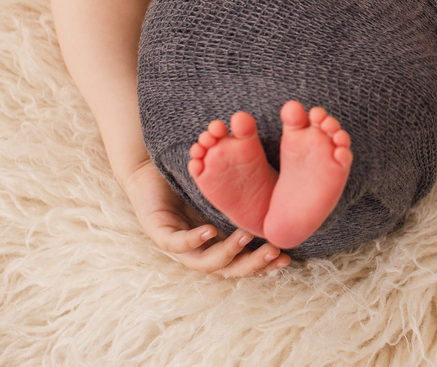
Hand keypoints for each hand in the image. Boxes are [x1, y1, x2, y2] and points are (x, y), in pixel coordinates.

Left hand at [121, 160, 290, 276]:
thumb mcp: (221, 194)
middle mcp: (197, 251)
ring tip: (245, 237)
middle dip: (252, 264)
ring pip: (204, 262)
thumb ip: (242, 204)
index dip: (263, 265)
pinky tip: (209, 231)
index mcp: (214, 244)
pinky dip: (193, 240)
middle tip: (274, 251)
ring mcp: (177, 245)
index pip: (241, 263)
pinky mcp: (159, 233)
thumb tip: (279, 203)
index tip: (286, 257)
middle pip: (226, 269)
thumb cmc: (189, 180)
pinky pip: (176, 243)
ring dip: (227, 252)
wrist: (149, 167)